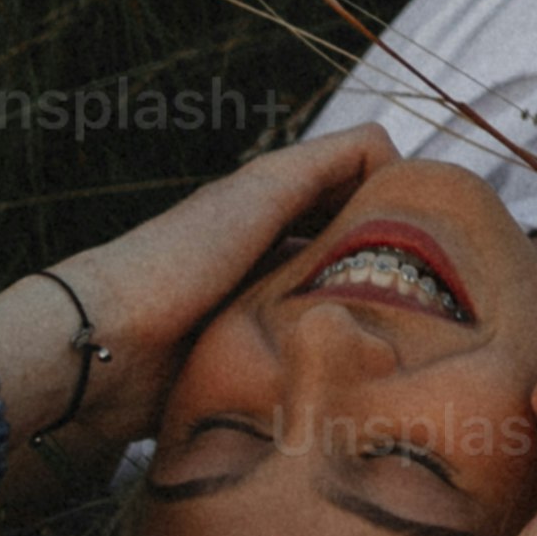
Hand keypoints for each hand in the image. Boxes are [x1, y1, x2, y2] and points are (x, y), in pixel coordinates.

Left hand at [9, 124, 398, 452]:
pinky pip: (296, 367)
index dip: (390, 207)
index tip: (433, 238)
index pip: (349, 196)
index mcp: (267, 212)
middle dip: (384, 274)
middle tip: (432, 302)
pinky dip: (322, 370)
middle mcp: (261, 260)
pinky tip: (351, 382)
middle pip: (343, 258)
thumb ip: (328, 162)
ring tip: (400, 349)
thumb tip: (396, 153)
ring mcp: (250, 317)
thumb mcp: (261, 192)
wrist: (104, 348)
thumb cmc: (179, 259)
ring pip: (325, 315)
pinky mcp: (238, 369)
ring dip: (354, 328)